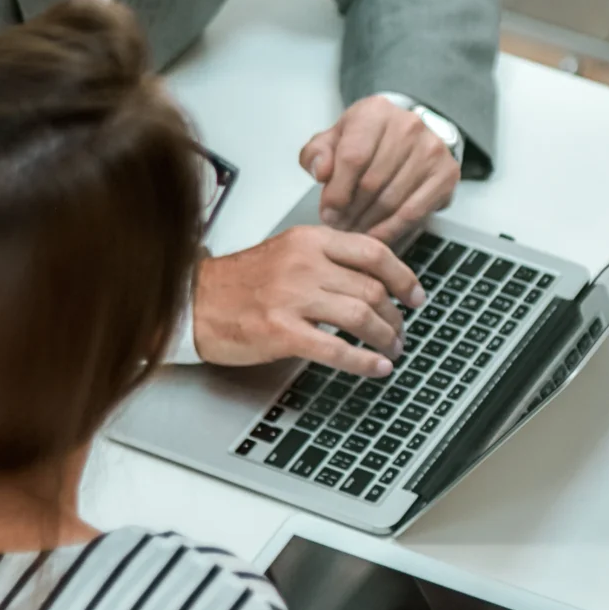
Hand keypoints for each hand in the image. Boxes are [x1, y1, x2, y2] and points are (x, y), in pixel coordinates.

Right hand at [193, 226, 423, 377]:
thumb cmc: (238, 283)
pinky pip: (337, 349)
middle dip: (396, 316)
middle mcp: (304, 264)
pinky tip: (377, 368)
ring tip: (392, 350)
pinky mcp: (282, 332)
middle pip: (372, 289)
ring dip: (386, 337)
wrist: (193, 302)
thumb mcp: (287, 253)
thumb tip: (373, 280)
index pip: (374, 253)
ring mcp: (293, 298)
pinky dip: (364, 361)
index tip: (416, 295)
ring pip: (361, 316)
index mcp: (310, 241)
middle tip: (401, 331)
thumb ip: (327, 260)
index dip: (403, 277)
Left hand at [301, 95, 459, 245]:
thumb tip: (321, 172)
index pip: (352, 157)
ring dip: (369, 223)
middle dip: (351, 212)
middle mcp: (408, 127)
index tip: (328, 213)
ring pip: (392, 200)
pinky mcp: (446, 173)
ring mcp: (431, 150)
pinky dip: (392, 230)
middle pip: (372, 182)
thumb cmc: (370, 139)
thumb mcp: (336, 138)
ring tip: (355, 231)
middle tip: (339, 227)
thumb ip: (318, 153)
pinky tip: (377, 236)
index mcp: (375, 112)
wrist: (410, 135)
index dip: (337, 191)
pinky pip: (415, 212)